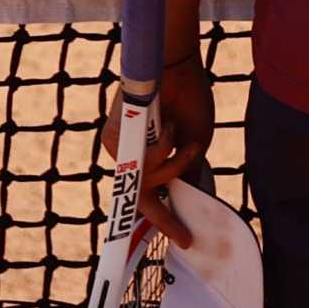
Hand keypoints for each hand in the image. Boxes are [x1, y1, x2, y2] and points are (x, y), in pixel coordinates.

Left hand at [92, 55, 215, 247]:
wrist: (176, 68)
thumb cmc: (188, 101)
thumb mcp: (196, 144)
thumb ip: (189, 172)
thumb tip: (194, 201)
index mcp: (151, 159)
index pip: (154, 196)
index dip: (167, 219)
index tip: (186, 239)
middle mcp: (132, 157)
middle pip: (143, 200)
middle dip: (164, 220)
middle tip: (185, 237)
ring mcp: (120, 149)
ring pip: (147, 181)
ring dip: (172, 165)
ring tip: (180, 136)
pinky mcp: (113, 139)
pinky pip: (142, 163)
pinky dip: (162, 151)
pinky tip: (169, 128)